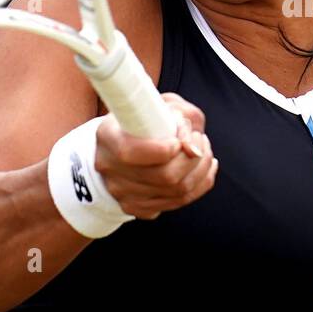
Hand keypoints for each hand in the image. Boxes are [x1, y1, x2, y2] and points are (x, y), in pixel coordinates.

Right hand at [94, 92, 217, 219]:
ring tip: (204, 151)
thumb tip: (191, 147)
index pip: (130, 152)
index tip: (177, 141)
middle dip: (193, 159)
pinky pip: (180, 201)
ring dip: (201, 170)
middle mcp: (110, 169)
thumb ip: (179, 118)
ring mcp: (122, 193)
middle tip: (199, 139)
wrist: (125, 139)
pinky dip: (200, 184)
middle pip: (163, 177)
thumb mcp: (160, 104)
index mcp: (107, 137)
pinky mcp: (138, 207)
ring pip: (177, 192)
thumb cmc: (144, 117)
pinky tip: (204, 167)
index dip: (161, 150)